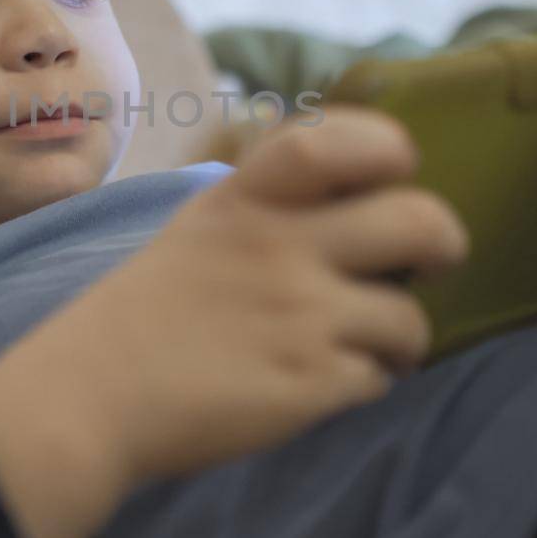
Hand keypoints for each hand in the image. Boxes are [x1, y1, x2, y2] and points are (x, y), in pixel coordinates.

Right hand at [0, 105, 468, 537]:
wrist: (90, 396)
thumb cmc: (145, 313)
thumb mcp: (201, 227)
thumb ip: (270, 204)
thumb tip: (355, 199)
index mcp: (247, 199)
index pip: (338, 141)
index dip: (388, 148)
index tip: (394, 172)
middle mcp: (280, 246)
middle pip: (420, 220)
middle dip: (446, 244)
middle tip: (430, 263)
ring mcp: (298, 315)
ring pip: (411, 317)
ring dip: (404, 338)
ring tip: (377, 346)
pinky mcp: (307, 382)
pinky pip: (377, 378)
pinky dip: (363, 383)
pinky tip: (323, 381)